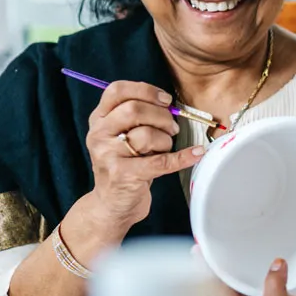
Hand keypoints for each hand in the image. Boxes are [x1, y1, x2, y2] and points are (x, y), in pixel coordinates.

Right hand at [84, 81, 204, 230]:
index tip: (165, 99)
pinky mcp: (123, 175)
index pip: (117, 91)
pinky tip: (196, 153)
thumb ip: (135, 116)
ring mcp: (108, 155)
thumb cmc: (124, 165)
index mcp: (99, 120)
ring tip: (165, 149)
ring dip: (166, 140)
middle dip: (162, 116)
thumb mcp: (121, 136)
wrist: (111, 205)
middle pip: (134, 110)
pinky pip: (161, 162)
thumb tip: (168, 103)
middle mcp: (99, 135)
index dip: (145, 90)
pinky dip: (183, 157)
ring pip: (146, 134)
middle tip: (172, 128)